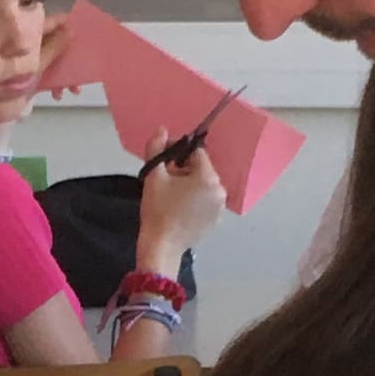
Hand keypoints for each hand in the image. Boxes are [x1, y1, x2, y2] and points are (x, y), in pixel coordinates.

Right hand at [136, 140, 227, 260]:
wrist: (162, 246)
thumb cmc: (158, 210)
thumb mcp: (153, 176)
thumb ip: (156, 148)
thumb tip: (162, 129)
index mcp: (207, 176)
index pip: (195, 152)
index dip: (177, 153)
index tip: (164, 163)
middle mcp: (220, 189)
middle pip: (201, 168)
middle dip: (184, 170)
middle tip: (166, 182)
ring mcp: (220, 207)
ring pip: (204, 184)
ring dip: (190, 184)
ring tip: (172, 196)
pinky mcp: (216, 220)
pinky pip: (206, 200)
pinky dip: (196, 200)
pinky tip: (180, 209)